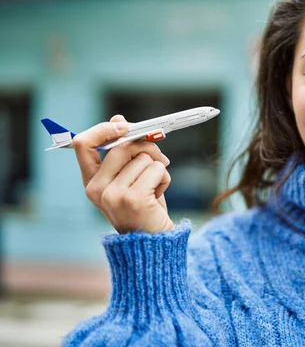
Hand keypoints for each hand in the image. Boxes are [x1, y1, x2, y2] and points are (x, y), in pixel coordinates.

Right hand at [72, 115, 174, 233]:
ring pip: (143, 158)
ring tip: (155, 187)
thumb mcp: (130, 178)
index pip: (83, 144)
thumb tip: (119, 119)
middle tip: (159, 158)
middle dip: (146, 146)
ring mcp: (113, 195)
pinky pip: (156, 169)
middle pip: (122, 146)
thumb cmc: (143, 207)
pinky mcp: (134, 199)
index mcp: (91, 181)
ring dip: (158, 168)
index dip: (103, 129)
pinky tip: (159, 195)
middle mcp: (96, 189)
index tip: (124, 126)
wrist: (153, 242)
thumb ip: (123, 152)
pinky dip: (164, 178)